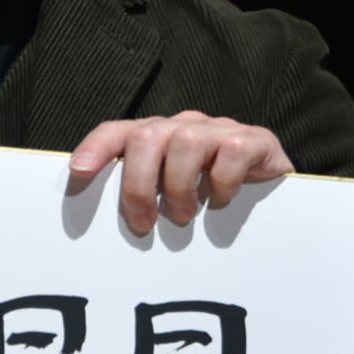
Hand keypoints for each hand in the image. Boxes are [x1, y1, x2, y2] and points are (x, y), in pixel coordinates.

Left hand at [69, 111, 293, 234]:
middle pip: (146, 136)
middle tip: (144, 223)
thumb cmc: (209, 198)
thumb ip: (142, 198)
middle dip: (138, 185)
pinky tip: (221, 200)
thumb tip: (101, 228)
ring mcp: (218, 130)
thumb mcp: (168, 198)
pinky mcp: (254, 140)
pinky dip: (222, 182)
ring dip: (178, 187)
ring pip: (184, 142)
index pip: (118, 131)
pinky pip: (232, 151)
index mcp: (156, 137)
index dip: (96, 147)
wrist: (273, 192)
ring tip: (184, 216)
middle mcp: (183, 126)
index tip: (79, 173)